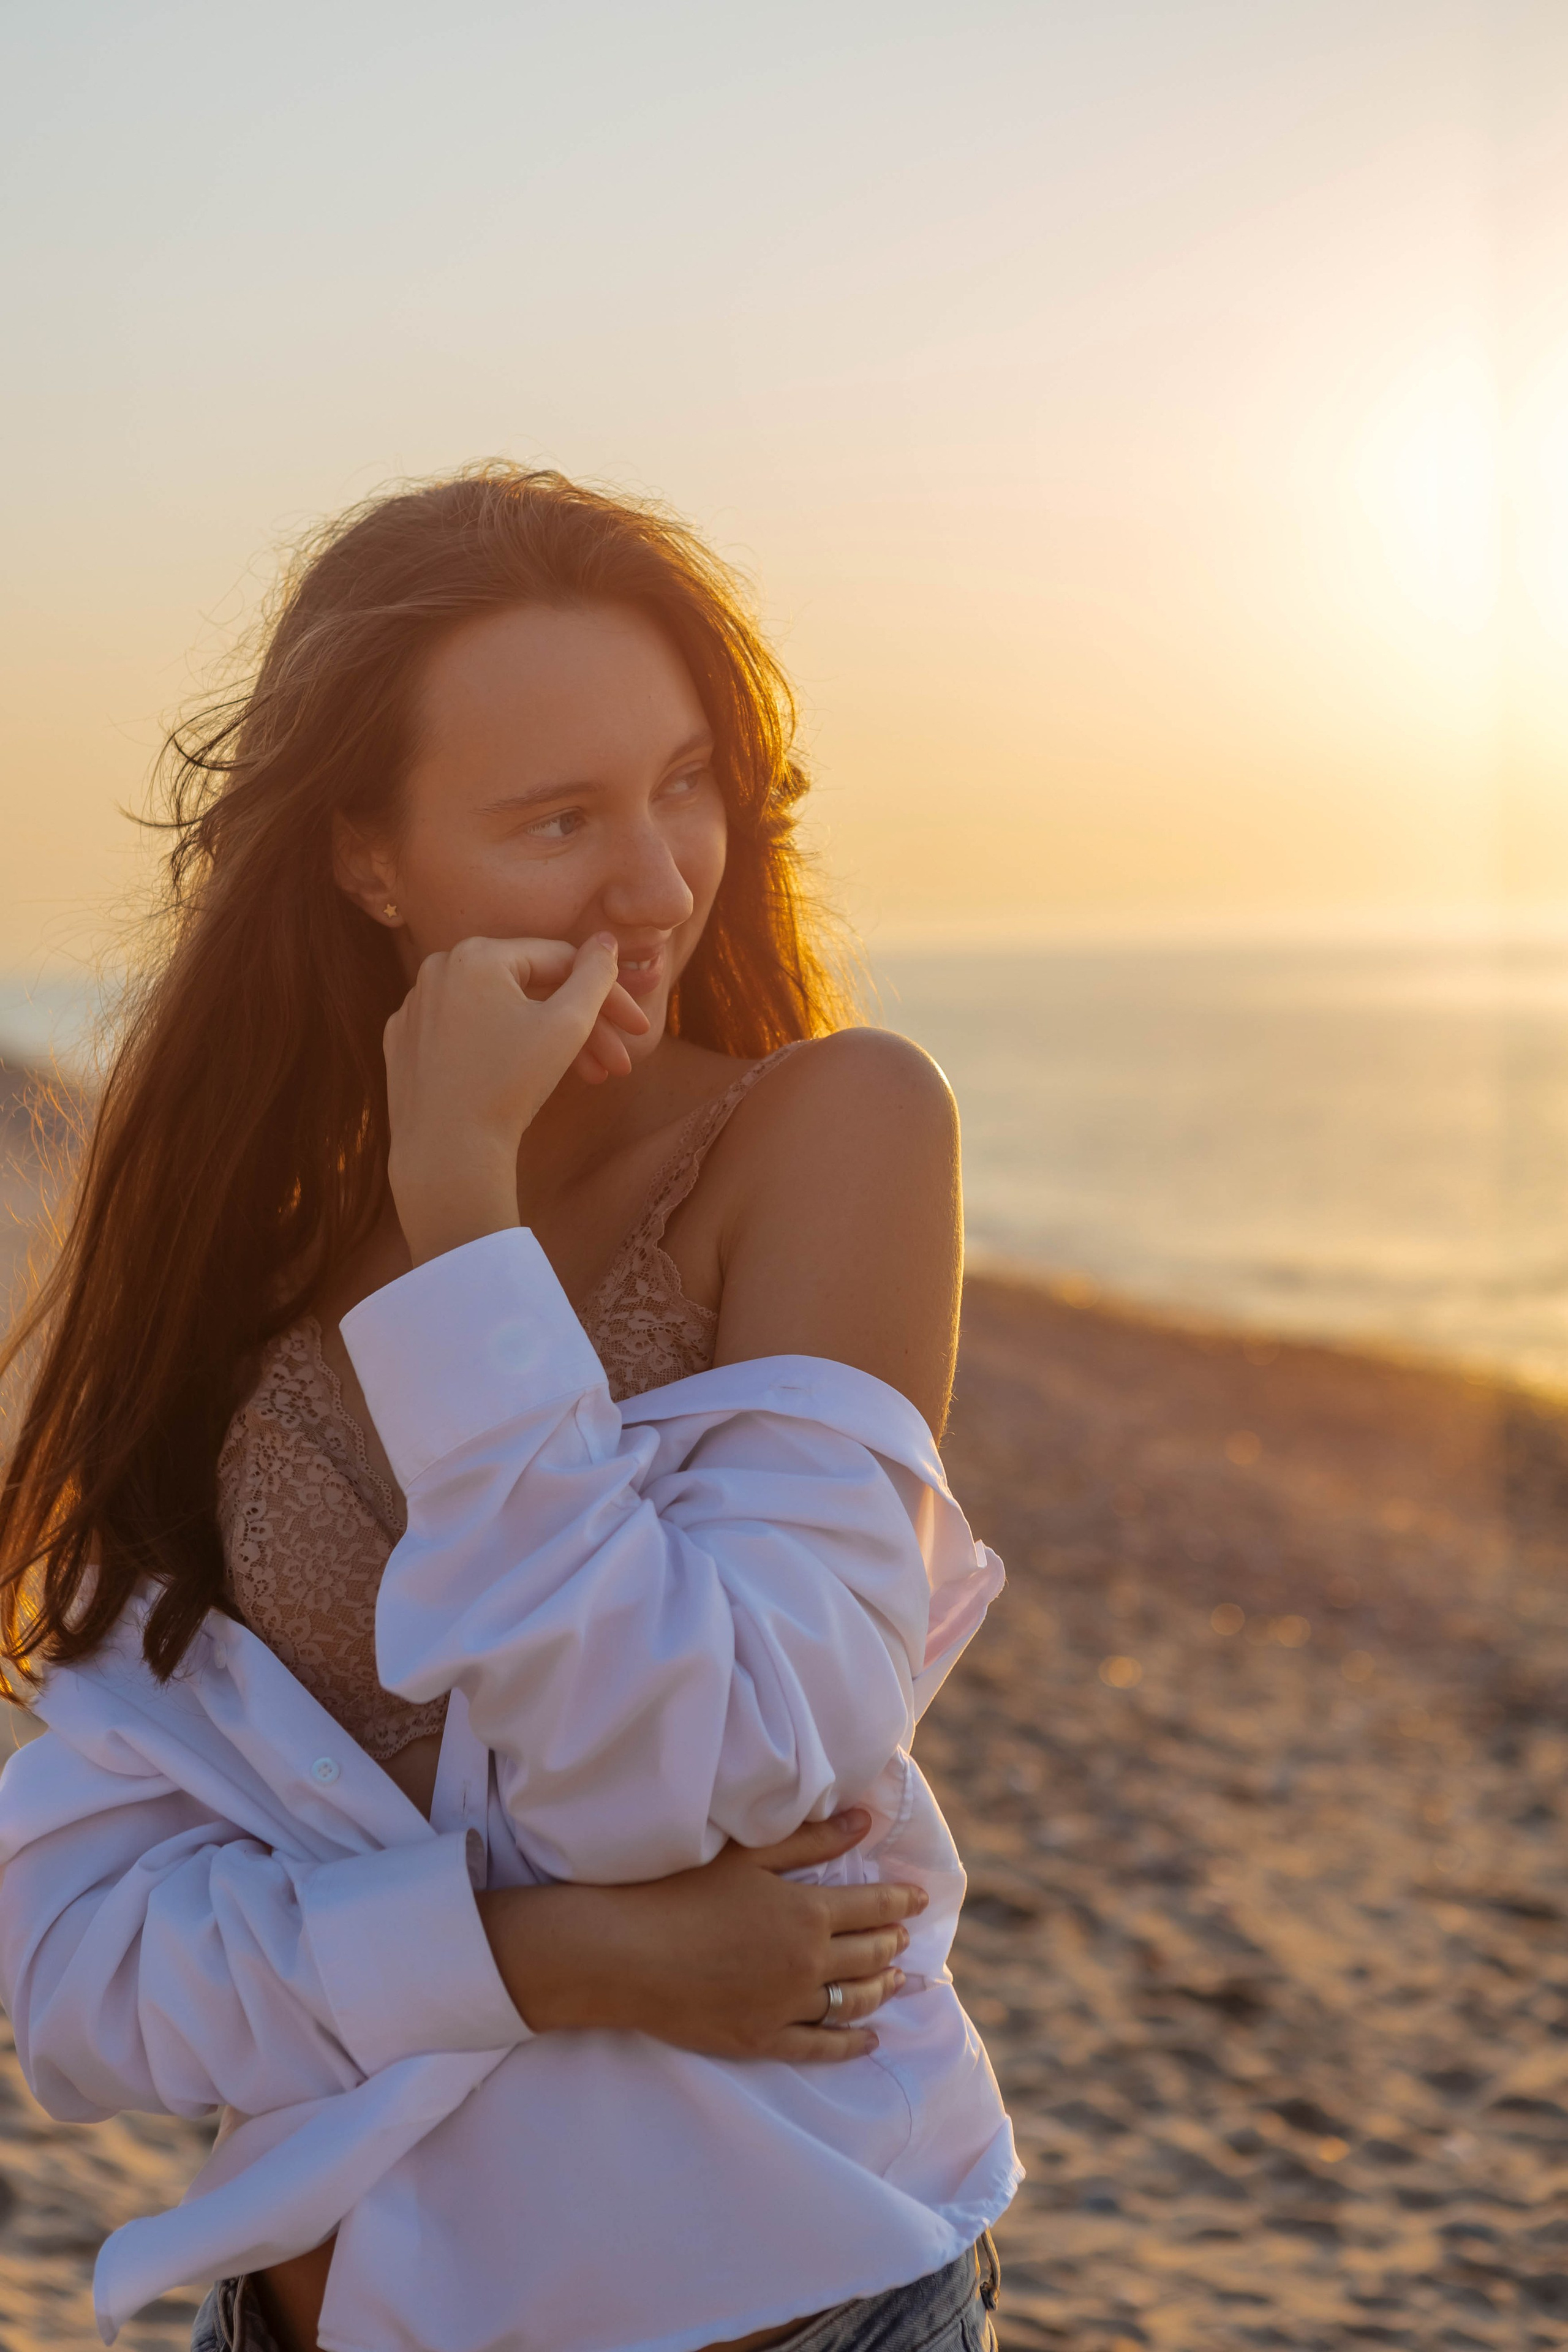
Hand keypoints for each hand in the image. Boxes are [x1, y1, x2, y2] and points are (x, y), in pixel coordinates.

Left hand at [383, 933, 650, 1264]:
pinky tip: (528, 1078)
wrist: (445, 1153)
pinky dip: (499, 1048)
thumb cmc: (509, 1086)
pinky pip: (465, 1033)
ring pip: (499, 1012)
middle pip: (530, 989)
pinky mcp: (404, 1042)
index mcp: (477, 954)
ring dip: (548, 1040)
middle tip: (620, 1063)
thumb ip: (595, 975)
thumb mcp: (567, 1025)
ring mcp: (415, 1007)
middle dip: (583, 1027)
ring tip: (589, 1077)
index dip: (608, 996)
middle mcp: (437, 969)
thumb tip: (606, 939)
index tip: (637, 1029)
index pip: (560, 961)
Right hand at [476, 1810, 926, 2062]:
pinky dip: (850, 2044)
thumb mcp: (748, 1855)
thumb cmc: (681, 1892)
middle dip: (892, 1943)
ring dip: (880, 1989)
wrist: (626, 1954)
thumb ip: (811, 1840)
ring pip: (851, 2002)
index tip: (918, 1899)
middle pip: (868, 1955)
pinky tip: (867, 2039)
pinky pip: (820, 2047)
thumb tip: (863, 1822)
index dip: (899, 1901)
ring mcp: (786, 2007)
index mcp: (807, 1913)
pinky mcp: (760, 2040)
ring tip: (895, 1982)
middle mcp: (807, 1963)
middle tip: (905, 1938)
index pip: (872, 1907)